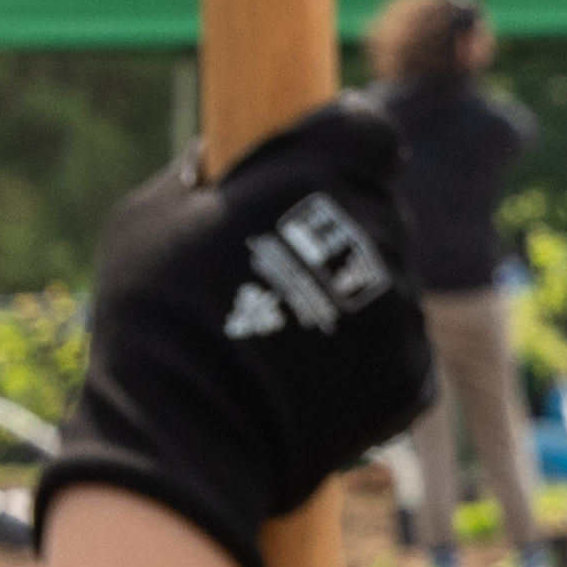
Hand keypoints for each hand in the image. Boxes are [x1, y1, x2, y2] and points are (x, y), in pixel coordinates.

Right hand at [33, 105, 431, 566]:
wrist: (187, 434)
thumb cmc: (154, 313)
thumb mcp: (151, 217)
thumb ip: (198, 178)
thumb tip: (213, 162)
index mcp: (324, 172)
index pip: (368, 132)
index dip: (342, 149)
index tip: (312, 175)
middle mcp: (381, 228)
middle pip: (378, 212)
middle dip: (340, 232)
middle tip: (278, 275)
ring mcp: (405, 303)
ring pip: (392, 285)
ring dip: (355, 301)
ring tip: (285, 341)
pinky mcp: (415, 371)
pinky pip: (399, 353)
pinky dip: (367, 365)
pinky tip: (310, 384)